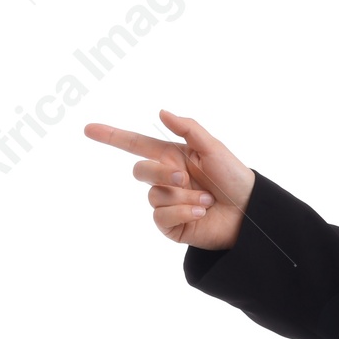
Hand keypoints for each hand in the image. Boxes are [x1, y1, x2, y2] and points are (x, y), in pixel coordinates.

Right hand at [83, 109, 254, 248]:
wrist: (250, 213)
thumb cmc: (235, 178)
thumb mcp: (213, 148)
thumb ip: (188, 128)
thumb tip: (161, 112)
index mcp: (172, 157)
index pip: (135, 144)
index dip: (112, 137)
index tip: (88, 128)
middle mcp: (166, 179)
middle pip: (140, 171)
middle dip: (160, 172)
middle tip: (184, 176)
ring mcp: (167, 203)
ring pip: (153, 196)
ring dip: (182, 195)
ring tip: (206, 199)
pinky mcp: (171, 225)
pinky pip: (161, 216)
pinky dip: (181, 211)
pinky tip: (200, 211)